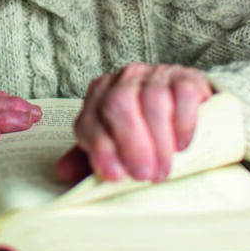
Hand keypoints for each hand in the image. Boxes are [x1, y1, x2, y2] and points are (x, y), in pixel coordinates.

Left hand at [55, 63, 212, 183]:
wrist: (185, 112)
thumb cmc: (143, 135)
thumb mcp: (114, 147)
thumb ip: (90, 159)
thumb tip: (63, 171)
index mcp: (99, 96)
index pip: (91, 119)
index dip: (101, 148)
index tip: (114, 175)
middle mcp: (124, 80)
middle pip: (120, 104)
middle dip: (131, 144)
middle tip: (143, 175)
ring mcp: (156, 75)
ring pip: (153, 100)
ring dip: (158, 140)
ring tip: (163, 169)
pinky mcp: (186, 78)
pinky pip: (182, 94)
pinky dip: (182, 123)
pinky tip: (182, 145)